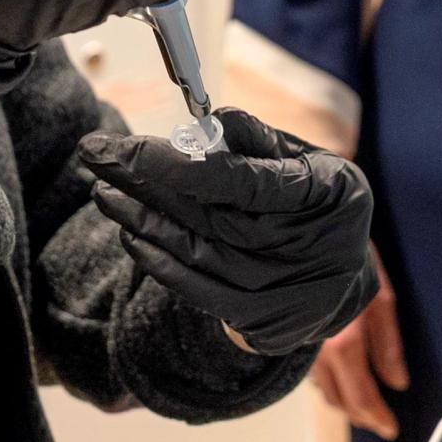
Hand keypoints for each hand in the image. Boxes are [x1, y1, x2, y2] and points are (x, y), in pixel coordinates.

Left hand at [81, 110, 378, 354]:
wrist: (346, 279)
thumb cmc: (320, 201)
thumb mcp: (310, 159)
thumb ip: (260, 140)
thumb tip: (212, 120)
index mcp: (323, 194)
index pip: (241, 182)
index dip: (182, 168)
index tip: (128, 148)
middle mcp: (303, 247)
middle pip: (207, 213)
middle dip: (143, 180)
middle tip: (95, 152)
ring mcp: (281, 290)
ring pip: (194, 250)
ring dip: (140, 218)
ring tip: (102, 188)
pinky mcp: (260, 321)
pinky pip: (195, 289)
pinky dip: (158, 260)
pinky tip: (129, 233)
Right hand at [309, 263, 406, 439]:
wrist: (305, 237)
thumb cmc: (349, 261)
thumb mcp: (380, 298)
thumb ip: (388, 345)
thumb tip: (398, 383)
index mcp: (342, 343)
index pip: (360, 396)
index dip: (377, 417)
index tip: (391, 430)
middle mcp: (316, 352)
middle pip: (339, 400)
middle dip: (361, 416)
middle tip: (381, 421)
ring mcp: (300, 345)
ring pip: (323, 388)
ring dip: (344, 401)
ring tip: (365, 403)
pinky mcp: (292, 336)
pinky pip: (311, 372)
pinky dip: (329, 383)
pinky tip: (341, 377)